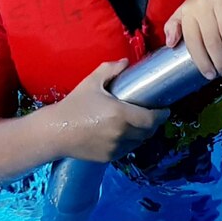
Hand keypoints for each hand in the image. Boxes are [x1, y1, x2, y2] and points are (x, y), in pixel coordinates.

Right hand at [55, 59, 169, 162]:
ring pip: (138, 142)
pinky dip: (129, 142)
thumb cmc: (74, 105)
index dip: (162, 115)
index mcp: (120, 114)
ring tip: (139, 124)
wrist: (55, 131)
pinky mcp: (108, 158)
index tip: (165, 109)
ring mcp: (115, 148)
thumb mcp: (92, 82)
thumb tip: (126, 62)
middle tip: (152, 114)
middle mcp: (121, 134)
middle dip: (154, 124)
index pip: (151, 119)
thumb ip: (110, 69)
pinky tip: (124, 134)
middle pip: (148, 132)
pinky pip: (126, 150)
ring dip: (142, 134)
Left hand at [164, 0, 221, 79]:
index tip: (210, 75)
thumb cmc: (206, 2)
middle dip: (219, 60)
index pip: (193, 40)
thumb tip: (169, 44)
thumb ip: (175, 26)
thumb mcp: (188, 11)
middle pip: (211, 38)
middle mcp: (202, 1)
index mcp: (188, 10)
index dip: (201, 60)